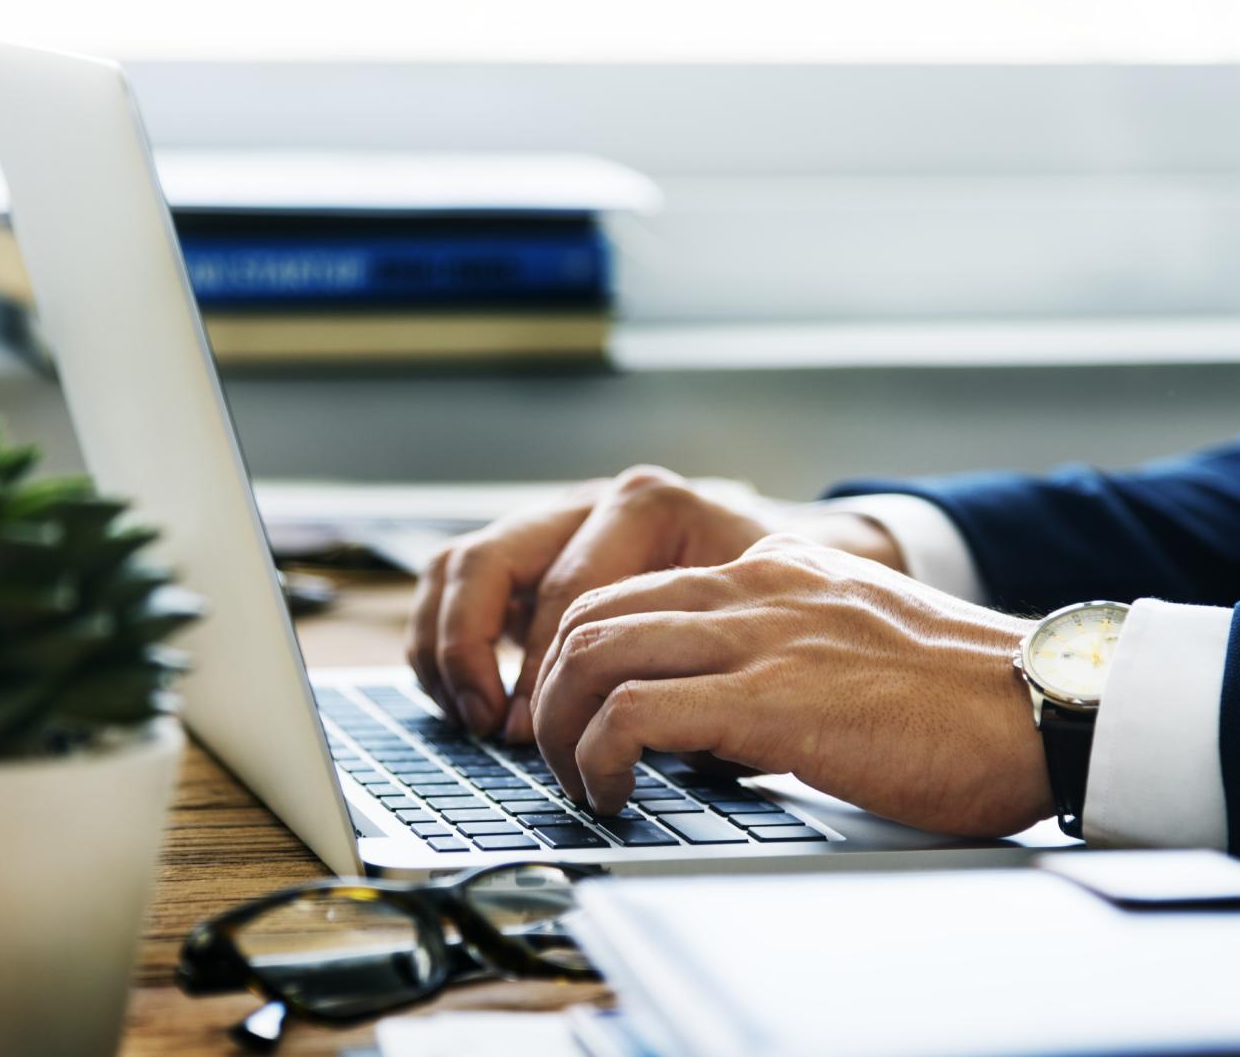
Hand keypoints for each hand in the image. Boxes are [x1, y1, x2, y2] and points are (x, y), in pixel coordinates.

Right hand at [408, 467, 773, 738]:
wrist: (797, 569)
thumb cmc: (778, 607)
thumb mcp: (753, 634)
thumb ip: (686, 673)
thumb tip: (615, 735)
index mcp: (649, 508)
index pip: (566, 590)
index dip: (539, 671)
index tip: (534, 735)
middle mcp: (592, 505)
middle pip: (488, 560)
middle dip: (469, 650)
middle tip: (488, 723)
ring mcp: (555, 525)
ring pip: (458, 564)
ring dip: (443, 645)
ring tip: (469, 717)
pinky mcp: (532, 557)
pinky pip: (455, 582)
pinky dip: (442, 640)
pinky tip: (466, 701)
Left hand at [530, 534, 1054, 837]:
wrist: (1047, 703)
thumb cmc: (966, 696)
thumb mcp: (854, 645)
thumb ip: (783, 653)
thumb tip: (717, 718)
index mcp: (774, 568)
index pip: (630, 592)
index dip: (580, 659)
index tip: (579, 716)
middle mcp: (755, 585)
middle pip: (590, 615)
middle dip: (549, 691)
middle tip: (559, 753)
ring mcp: (761, 634)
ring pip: (593, 652)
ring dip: (560, 725)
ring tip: (579, 779)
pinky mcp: (771, 697)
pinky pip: (635, 713)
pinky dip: (599, 756)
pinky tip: (614, 792)